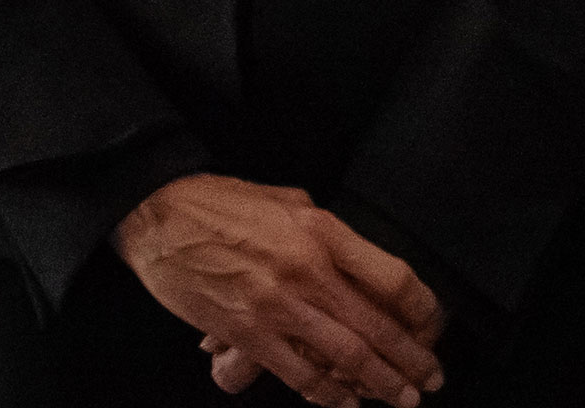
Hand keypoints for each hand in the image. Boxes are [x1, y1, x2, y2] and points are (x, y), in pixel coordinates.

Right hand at [114, 175, 443, 407]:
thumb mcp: (282, 197)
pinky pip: (299, 373)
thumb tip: (350, 255)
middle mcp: (306, 270)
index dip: (421, 310)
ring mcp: (277, 305)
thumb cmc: (213, 202)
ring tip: (400, 397)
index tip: (429, 326)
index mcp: (319, 230)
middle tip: (427, 378)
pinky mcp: (247, 333)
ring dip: (380, 383)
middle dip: (410, 360)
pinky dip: (327, 393)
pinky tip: (344, 401)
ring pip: (346, 357)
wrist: (155, 215)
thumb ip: (321, 228)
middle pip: (377, 328)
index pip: (392, 278)